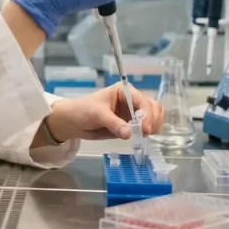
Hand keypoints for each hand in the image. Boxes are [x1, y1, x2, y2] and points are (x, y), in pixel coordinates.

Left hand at [46, 83, 163, 140]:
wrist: (74, 122)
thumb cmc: (83, 110)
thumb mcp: (97, 114)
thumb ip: (113, 123)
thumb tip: (128, 134)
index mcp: (124, 91)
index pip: (143, 101)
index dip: (147, 114)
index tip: (145, 130)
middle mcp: (132, 100)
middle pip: (153, 107)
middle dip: (153, 120)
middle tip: (146, 134)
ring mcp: (133, 112)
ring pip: (154, 116)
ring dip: (154, 126)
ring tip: (144, 136)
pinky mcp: (131, 124)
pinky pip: (147, 127)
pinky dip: (149, 132)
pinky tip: (142, 137)